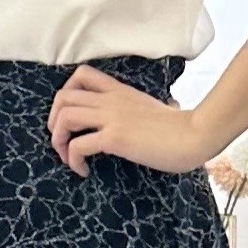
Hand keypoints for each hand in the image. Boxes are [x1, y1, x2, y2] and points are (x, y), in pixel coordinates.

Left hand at [47, 65, 217, 177]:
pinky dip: (73, 161)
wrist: (194, 135)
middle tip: (63, 144)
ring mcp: (111, 117)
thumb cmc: (180, 128)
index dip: (65, 95)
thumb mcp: (156, 109)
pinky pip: (78, 146)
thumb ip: (146, 109)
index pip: (80, 75)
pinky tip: (84, 171)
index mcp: (119, 91)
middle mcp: (110, 100)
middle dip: (54, 122)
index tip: (71, 120)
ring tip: (68, 159)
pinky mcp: (115, 138)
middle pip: (63, 96)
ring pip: (65, 117)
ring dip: (58, 141)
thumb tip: (165, 111)